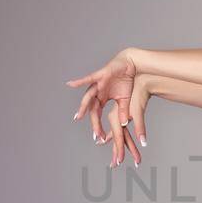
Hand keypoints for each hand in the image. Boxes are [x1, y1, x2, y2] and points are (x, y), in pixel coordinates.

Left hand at [67, 50, 148, 166]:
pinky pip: (88, 79)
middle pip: (92, 109)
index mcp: (102, 98)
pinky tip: (70, 84)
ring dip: (83, 106)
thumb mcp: (125, 100)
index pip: (97, 114)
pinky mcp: (101, 75)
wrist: (131, 65)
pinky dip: (79, 81)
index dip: (98, 125)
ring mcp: (98, 84)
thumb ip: (123, 111)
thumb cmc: (126, 81)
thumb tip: (124, 124)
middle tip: (94, 133)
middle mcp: (97, 92)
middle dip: (93, 121)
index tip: (100, 137)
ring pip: (88, 97)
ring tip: (78, 116)